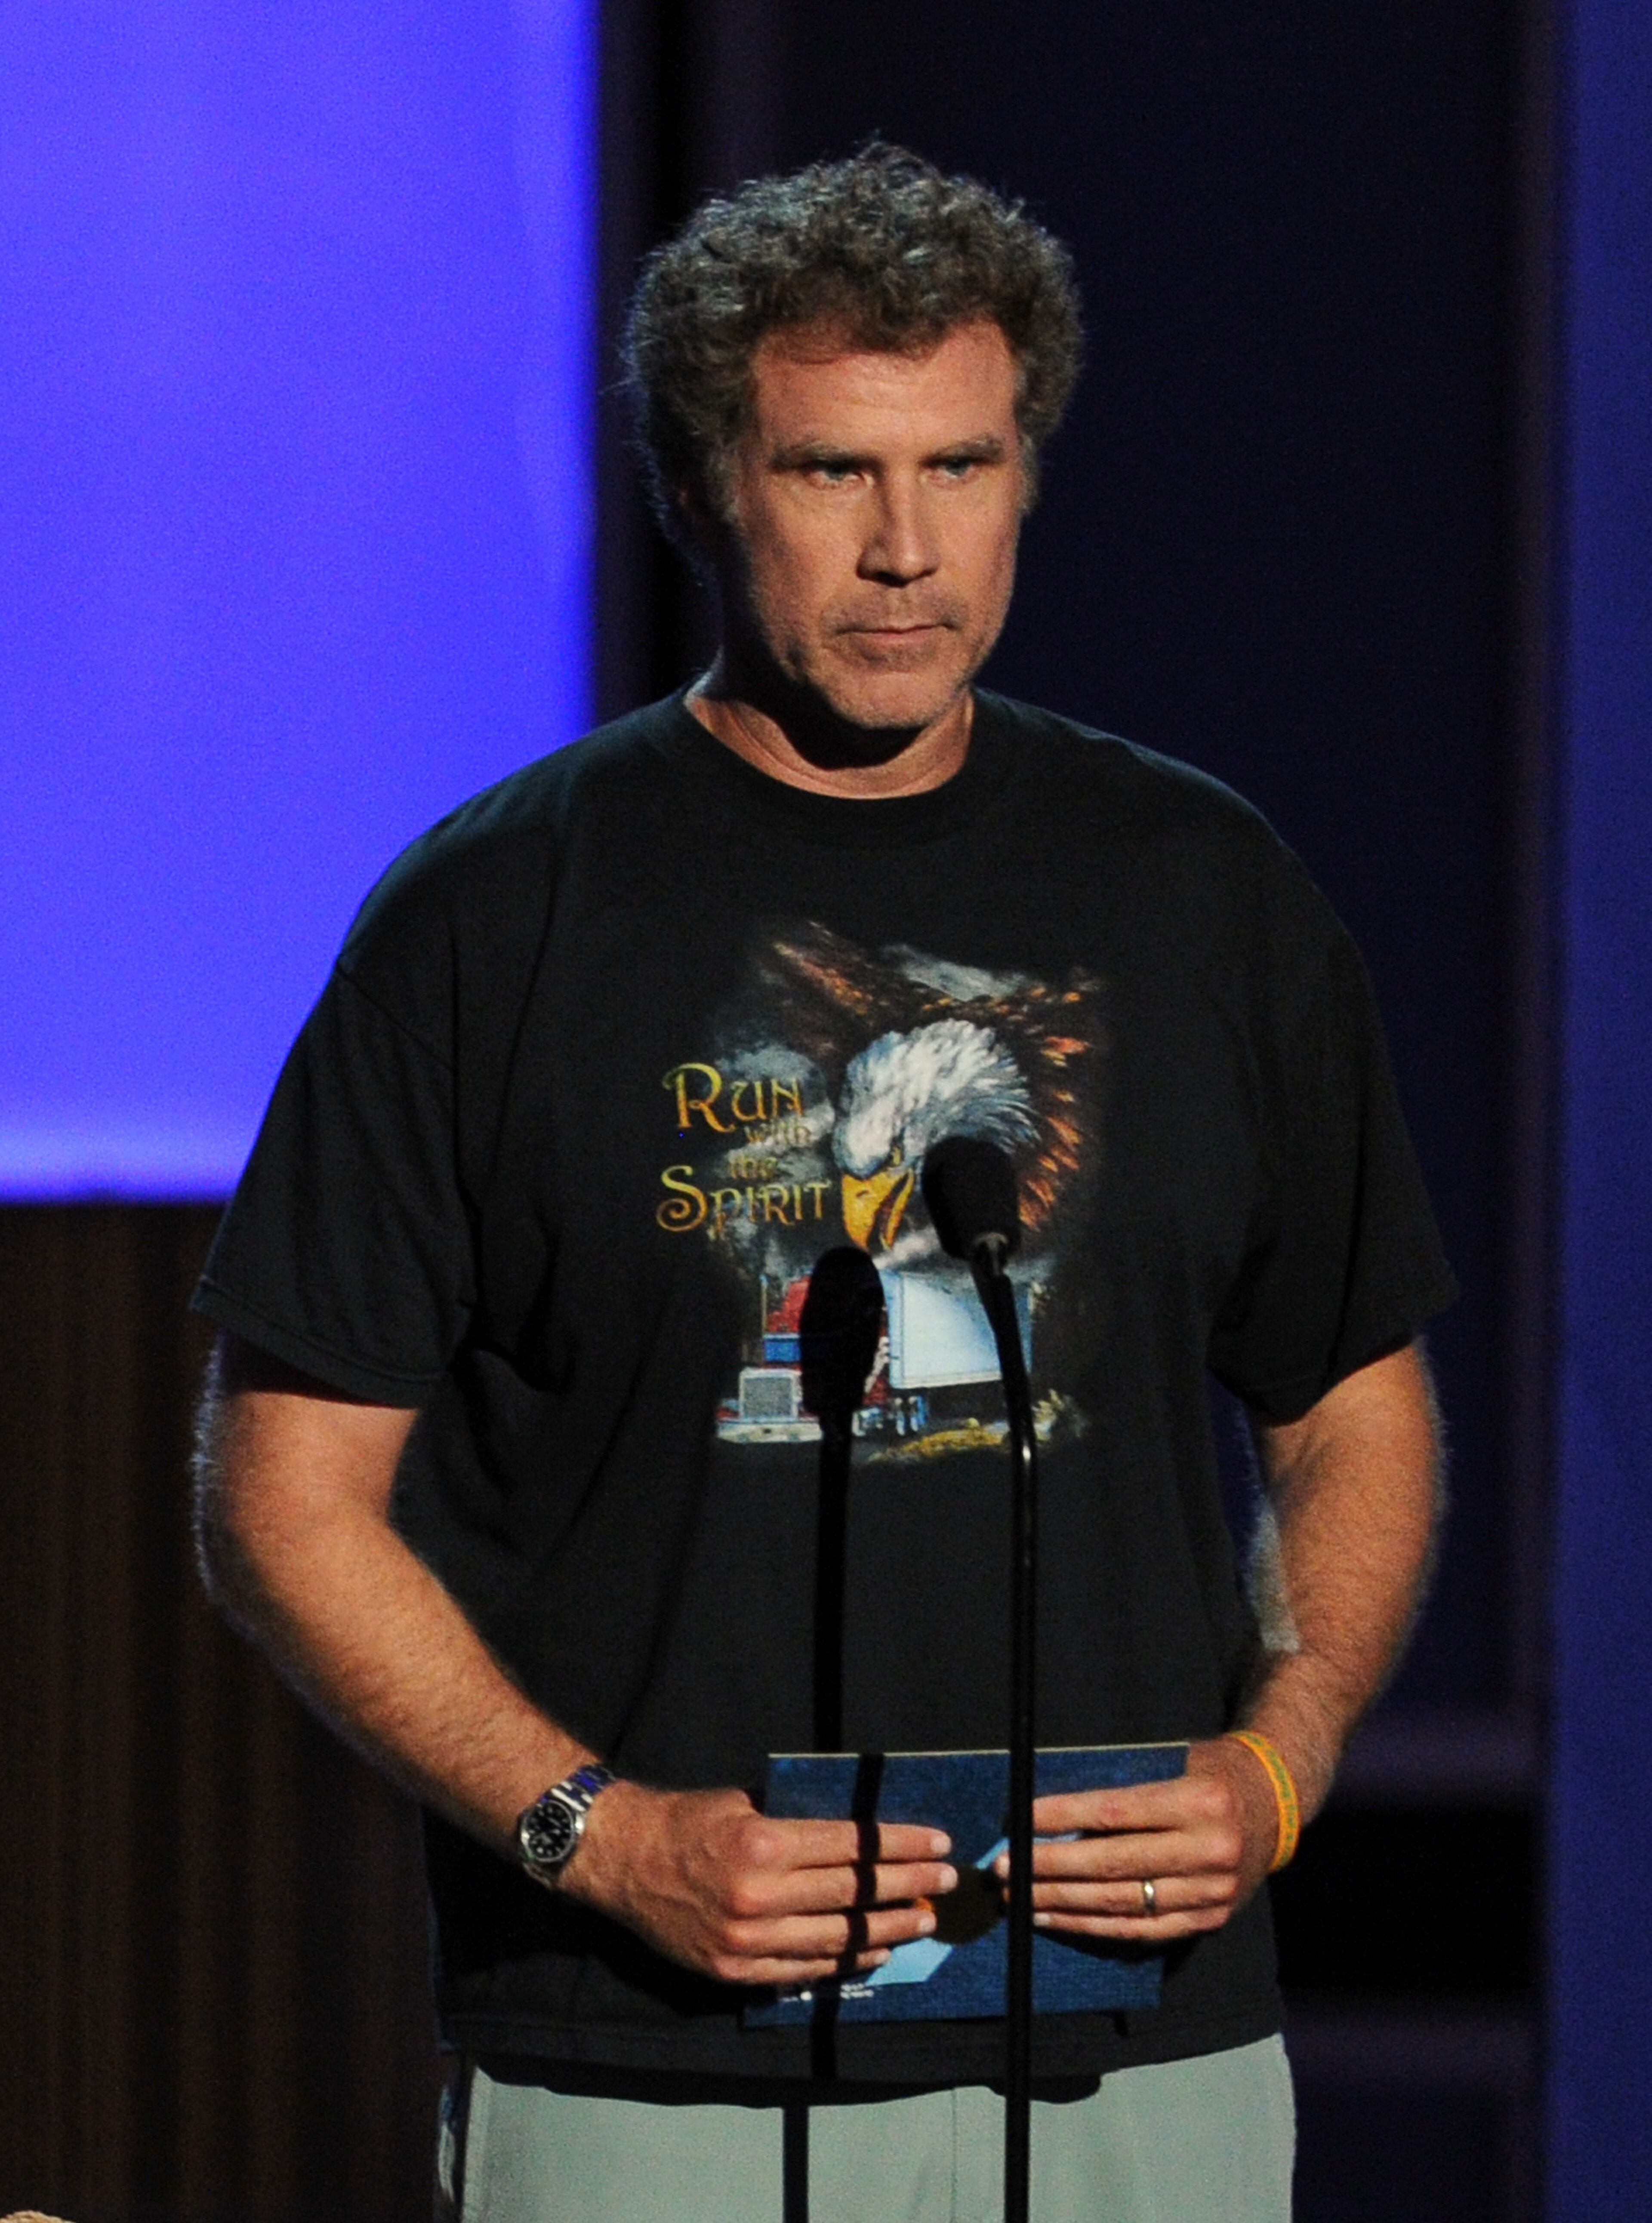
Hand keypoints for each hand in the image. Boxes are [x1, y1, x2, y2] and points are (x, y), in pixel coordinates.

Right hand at [560, 1779, 957, 1985]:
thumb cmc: (689, 1821)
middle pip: (853, 1893)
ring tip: (922, 1921)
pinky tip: (875, 1952)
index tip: (938, 1845)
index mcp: (765, 1843)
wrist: (623, 1860)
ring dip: (887, 1930)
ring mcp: (747, 1939)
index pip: (852, 1847)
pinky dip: (845, 1963)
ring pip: (836, 1938)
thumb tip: (860, 1830)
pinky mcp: (735, 1970)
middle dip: (908, 1886)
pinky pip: (803, 1970)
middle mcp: (759, 1895)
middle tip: (945, 1883)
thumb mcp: (746, 1803)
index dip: (902, 1846)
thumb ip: (798, 1819)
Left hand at [992, 1737, 1278, 1941]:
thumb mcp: (1174, 1762)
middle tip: (1005, 1868)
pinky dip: (1093, 1927)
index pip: (1116, 1812)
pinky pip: (1142, 1931)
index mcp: (1199, 1801)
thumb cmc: (1210, 1771)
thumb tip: (1050, 1809)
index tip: (1021, 1819)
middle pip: (1113, 1865)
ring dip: (1063, 1902)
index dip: (1064, 1818)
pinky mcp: (1210, 1919)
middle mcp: (1210, 1849)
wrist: (1276, 1804)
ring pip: (1123, 1905)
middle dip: (1051, 1868)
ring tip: (1020, 1896)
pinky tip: (1057, 1917)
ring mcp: (1213, 1891)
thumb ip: (1124, 1785)